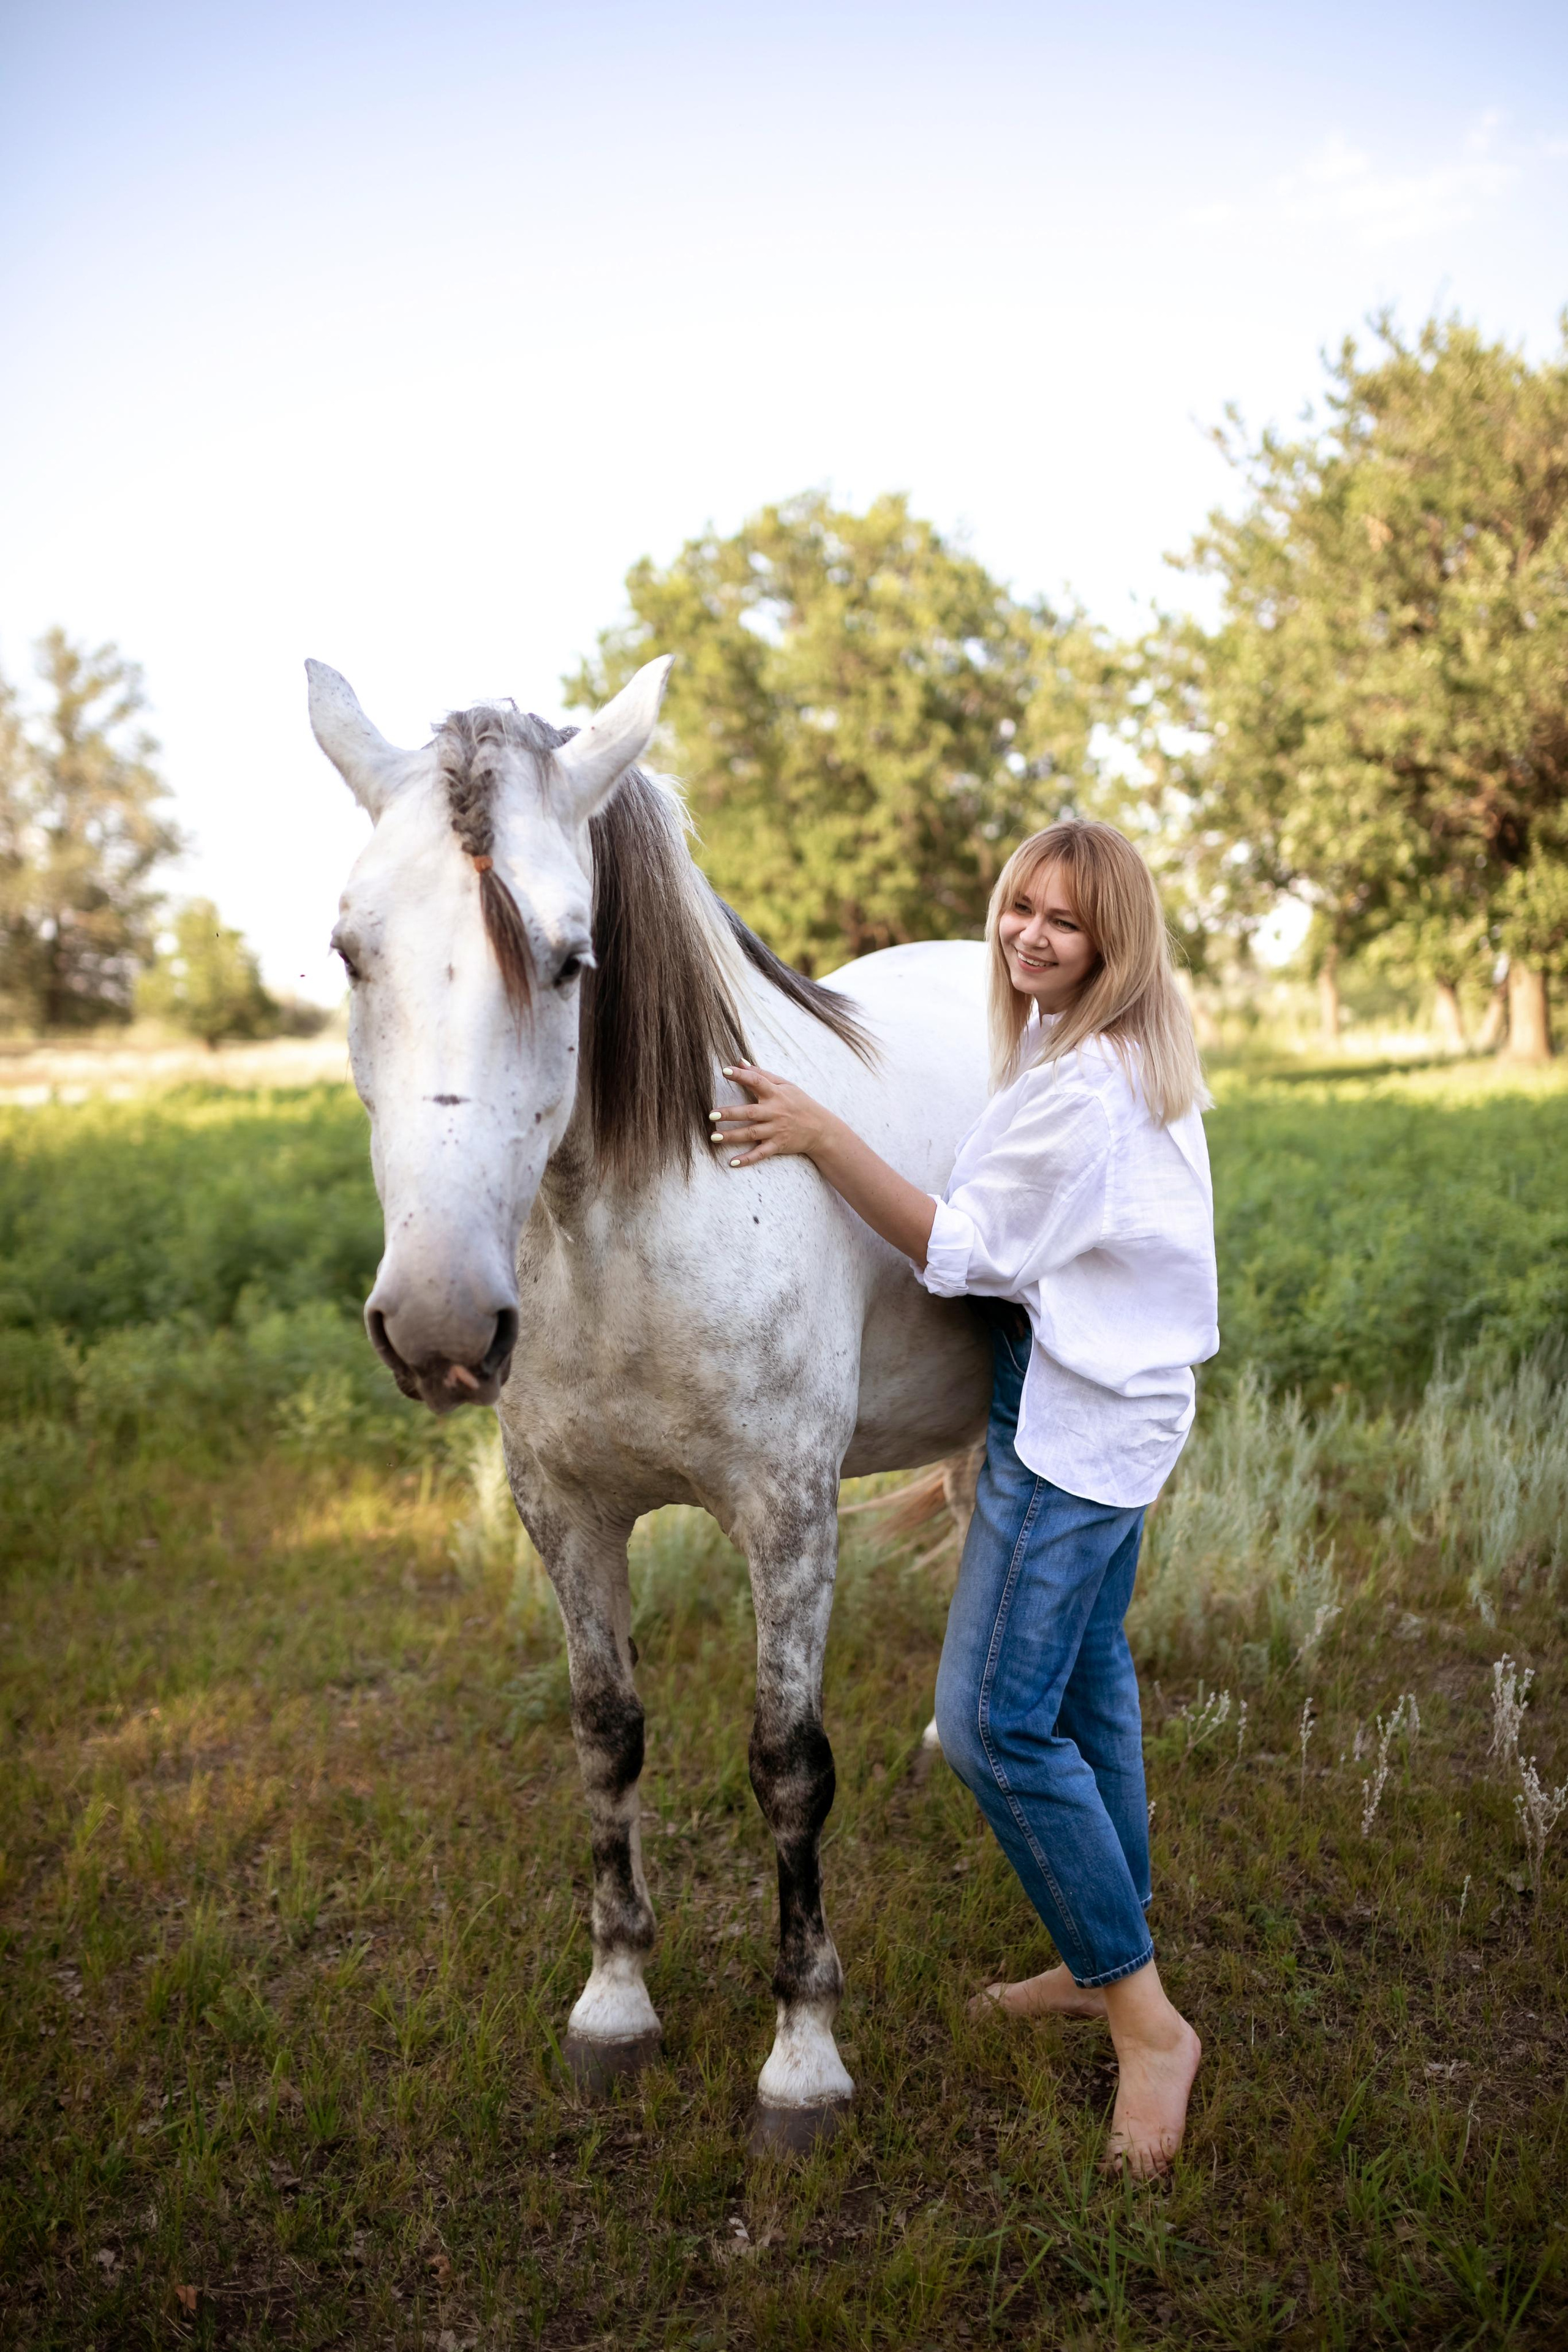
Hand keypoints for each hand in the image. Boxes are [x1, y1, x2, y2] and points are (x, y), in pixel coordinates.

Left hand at [709, 1064, 834, 1165]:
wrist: (820, 1128)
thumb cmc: (800, 1103)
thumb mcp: (785, 1085)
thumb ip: (762, 1074)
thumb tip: (740, 1061)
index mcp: (775, 1094)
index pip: (757, 1081)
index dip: (741, 1076)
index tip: (725, 1071)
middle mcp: (774, 1112)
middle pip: (750, 1112)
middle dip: (730, 1113)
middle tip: (712, 1114)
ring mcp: (776, 1130)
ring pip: (751, 1133)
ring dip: (732, 1136)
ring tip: (713, 1137)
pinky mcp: (777, 1145)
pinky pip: (760, 1154)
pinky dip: (747, 1159)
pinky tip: (732, 1162)